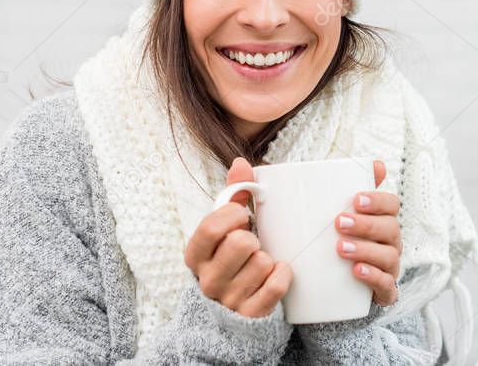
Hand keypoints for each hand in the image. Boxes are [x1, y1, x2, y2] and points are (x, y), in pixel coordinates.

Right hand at [183, 157, 292, 317]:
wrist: (230, 312)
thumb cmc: (229, 259)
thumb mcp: (225, 229)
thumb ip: (233, 195)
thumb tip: (241, 163)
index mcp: (195, 256)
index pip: (211, 227)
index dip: (233, 216)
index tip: (242, 218)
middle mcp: (207, 280)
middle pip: (241, 243)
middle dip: (254, 240)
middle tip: (252, 246)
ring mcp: (228, 301)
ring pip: (263, 263)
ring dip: (268, 260)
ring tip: (259, 265)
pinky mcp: (250, 315)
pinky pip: (276, 285)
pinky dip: (282, 276)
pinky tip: (274, 275)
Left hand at [333, 159, 401, 305]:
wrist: (333, 283)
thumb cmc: (338, 238)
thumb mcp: (338, 212)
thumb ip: (345, 186)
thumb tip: (373, 163)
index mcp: (383, 219)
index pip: (392, 204)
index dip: (378, 200)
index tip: (355, 199)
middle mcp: (391, 242)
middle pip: (390, 228)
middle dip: (366, 225)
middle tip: (338, 223)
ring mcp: (389, 267)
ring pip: (389, 256)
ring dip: (366, 250)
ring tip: (340, 248)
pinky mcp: (384, 291)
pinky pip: (387, 286)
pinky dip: (373, 276)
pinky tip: (356, 271)